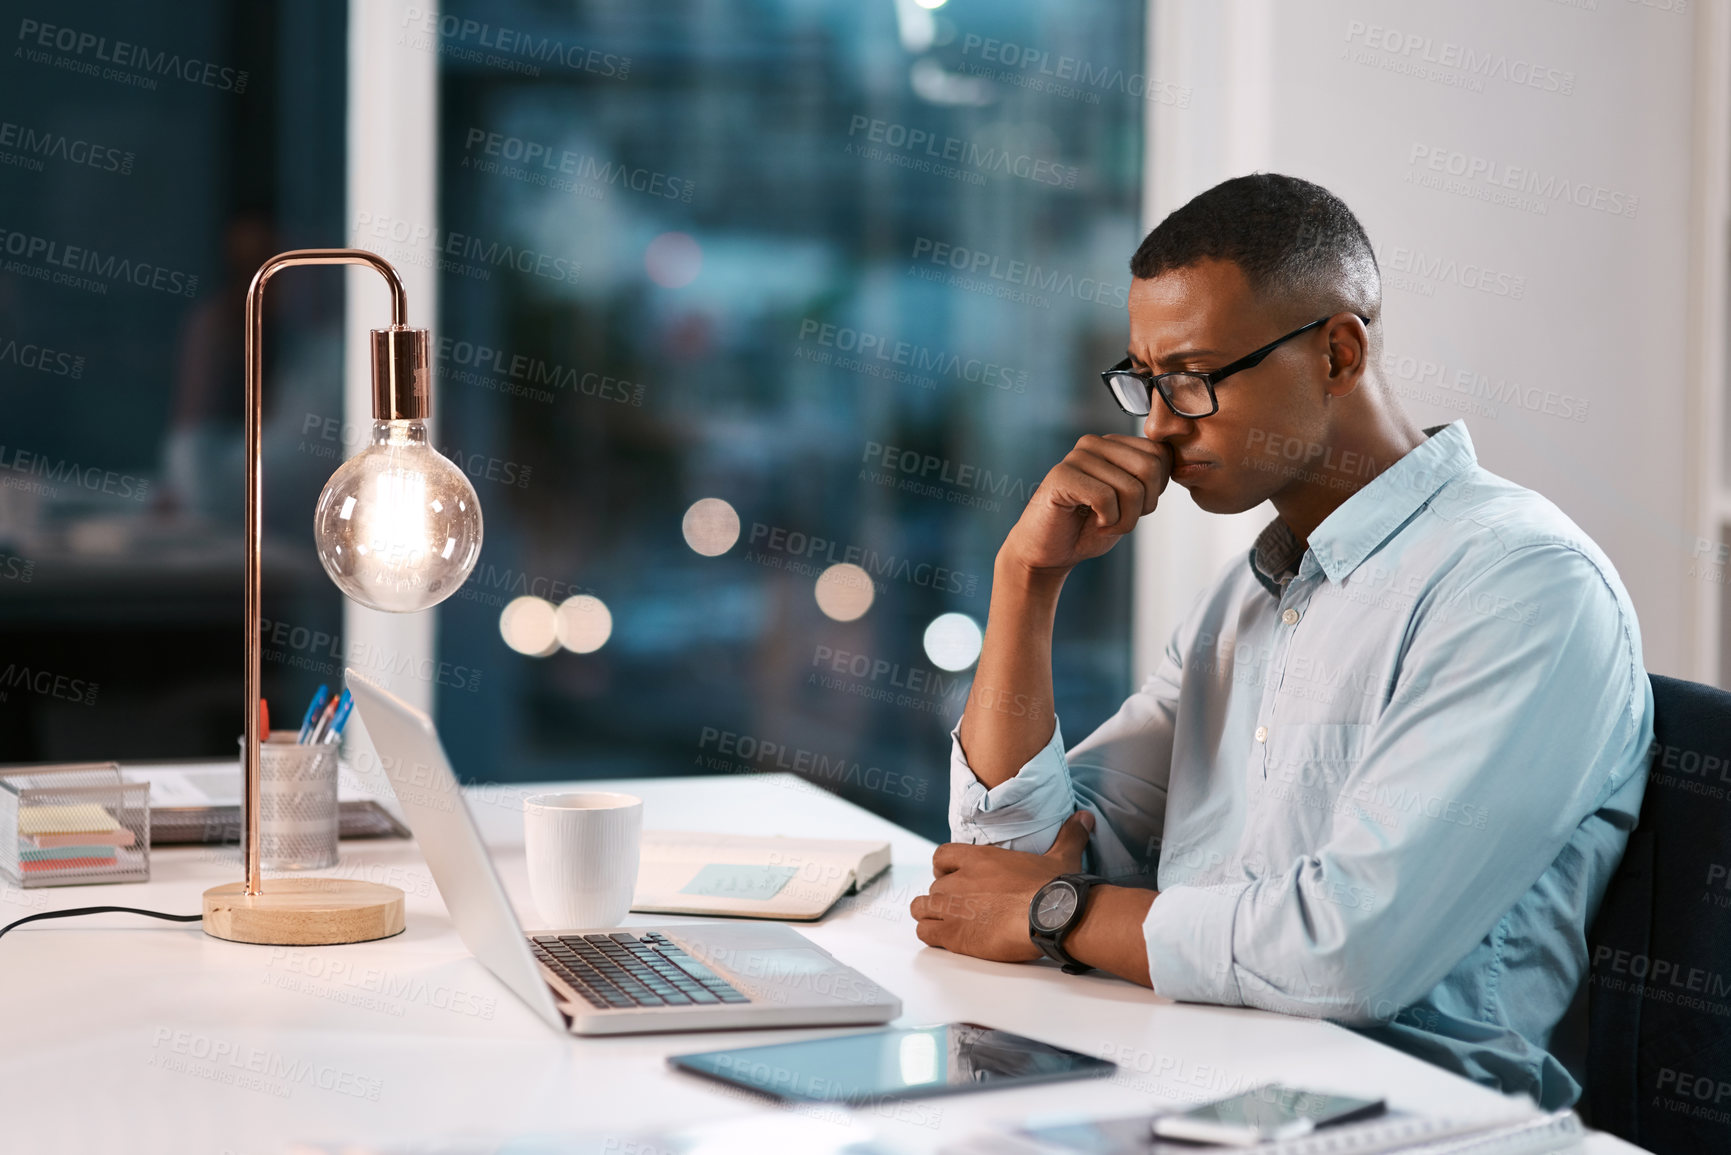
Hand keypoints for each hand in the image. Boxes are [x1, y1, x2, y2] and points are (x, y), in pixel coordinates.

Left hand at [910, 811, 1095, 963]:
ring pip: (921, 908)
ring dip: (931, 915)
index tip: (951, 875)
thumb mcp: (1062, 856)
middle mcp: (959, 880)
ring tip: (946, 924)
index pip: (942, 855)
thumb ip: (1069, 836)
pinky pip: (926, 933)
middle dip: (944, 897)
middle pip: (934, 886)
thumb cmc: (1055, 888)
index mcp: (979, 859)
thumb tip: (1084, 818)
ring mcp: (952, 907)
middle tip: (959, 908)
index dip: (944, 867)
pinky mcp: (953, 935)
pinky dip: (932, 936)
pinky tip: (947, 940)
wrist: (1052, 917)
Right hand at [1001, 435, 1170, 573]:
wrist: (1050, 554)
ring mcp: (1076, 457)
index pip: (1161, 454)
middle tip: (1119, 519)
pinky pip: (1105, 498)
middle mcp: (1095, 444)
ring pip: (1131, 487)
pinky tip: (1091, 521)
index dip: (1156, 490)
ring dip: (1124, 519)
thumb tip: (1180, 464)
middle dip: (1143, 506)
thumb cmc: (1089, 529)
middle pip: (1150, 467)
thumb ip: (1150, 480)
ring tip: (1103, 523)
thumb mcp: (1131, 503)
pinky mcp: (1061, 475)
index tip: (1132, 507)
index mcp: (1113, 444)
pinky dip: (1107, 520)